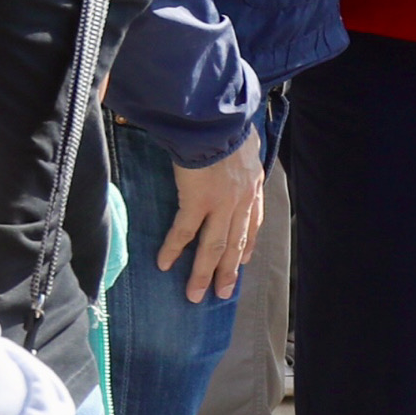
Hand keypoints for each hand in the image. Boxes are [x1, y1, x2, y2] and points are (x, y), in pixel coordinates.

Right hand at [159, 131, 267, 301]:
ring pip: (214, 247)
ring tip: (195, 294)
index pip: (252, 223)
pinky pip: (184, 231)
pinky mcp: (197, 201)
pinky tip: (163, 263)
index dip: (247, 244)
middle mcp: (240, 201)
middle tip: (222, 294)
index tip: (244, 261)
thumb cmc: (225, 124)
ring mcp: (221, 204)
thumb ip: (236, 150)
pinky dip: (173, 249)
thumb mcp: (243, 139)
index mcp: (252, 185)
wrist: (216, 120)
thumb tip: (229, 145)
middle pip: (235, 244)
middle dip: (228, 272)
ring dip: (204, 273)